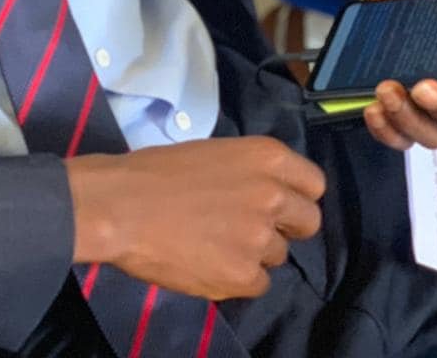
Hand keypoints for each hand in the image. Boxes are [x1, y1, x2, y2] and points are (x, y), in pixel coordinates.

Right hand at [65, 137, 324, 299]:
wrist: (122, 205)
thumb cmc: (157, 171)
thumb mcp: (214, 153)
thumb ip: (248, 173)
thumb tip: (260, 194)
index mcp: (266, 157)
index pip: (314, 184)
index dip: (297, 196)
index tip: (279, 203)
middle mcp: (273, 195)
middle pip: (309, 222)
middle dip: (286, 228)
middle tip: (253, 227)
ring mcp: (261, 238)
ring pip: (278, 255)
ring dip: (254, 253)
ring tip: (215, 243)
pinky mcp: (244, 275)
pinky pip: (258, 284)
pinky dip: (237, 277)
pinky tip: (208, 263)